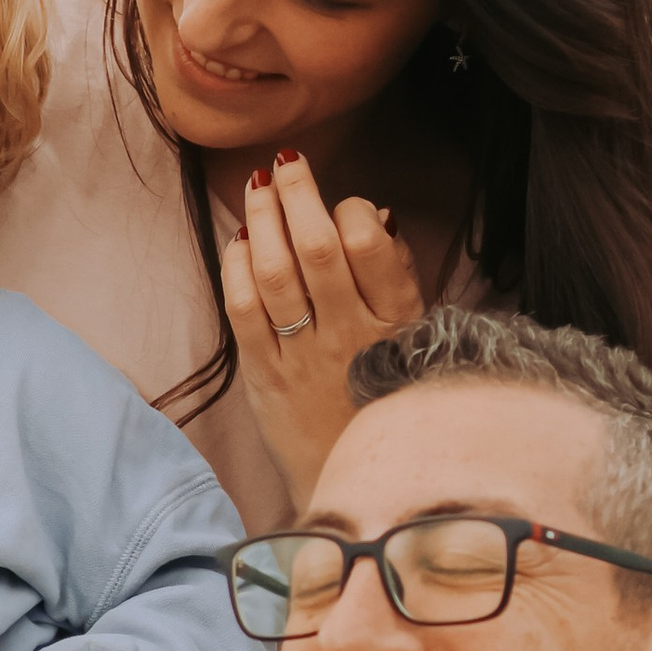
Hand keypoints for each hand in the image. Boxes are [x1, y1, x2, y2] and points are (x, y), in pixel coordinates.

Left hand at [223, 150, 426, 507]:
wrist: (365, 487)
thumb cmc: (389, 399)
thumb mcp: (415, 338)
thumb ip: (398, 274)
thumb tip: (375, 213)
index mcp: (397, 323)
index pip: (370, 245)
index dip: (350, 209)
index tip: (343, 204)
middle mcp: (350, 337)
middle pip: (315, 247)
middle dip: (296, 194)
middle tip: (286, 163)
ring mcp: (304, 358)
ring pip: (274, 273)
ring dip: (261, 220)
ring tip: (257, 188)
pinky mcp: (265, 380)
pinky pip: (243, 313)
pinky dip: (236, 269)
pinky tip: (239, 243)